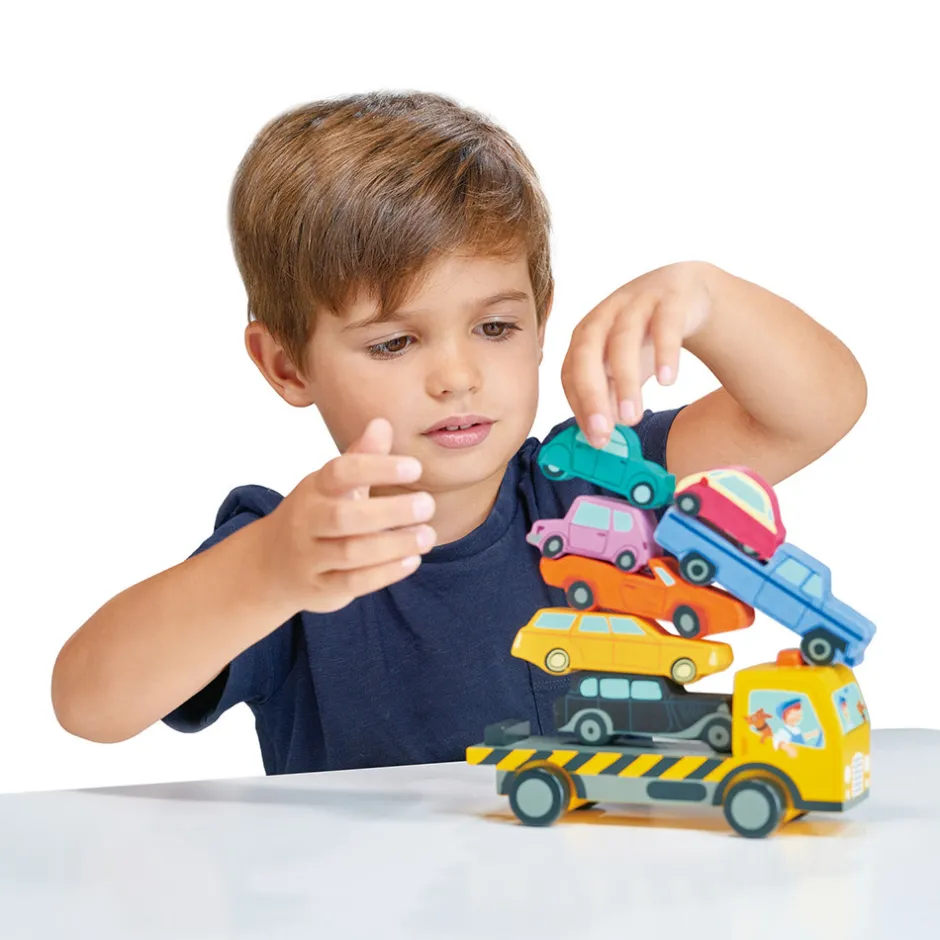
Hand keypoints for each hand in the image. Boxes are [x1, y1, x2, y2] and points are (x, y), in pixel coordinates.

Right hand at [257, 417, 435, 612]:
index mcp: (315, 488)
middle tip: (428, 505)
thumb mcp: (332, 484)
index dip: (377, 468)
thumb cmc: (316, 515)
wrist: (271, 564)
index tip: (415, 467)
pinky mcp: (321, 587)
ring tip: (427, 536)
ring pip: (351, 553)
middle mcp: (308, 521)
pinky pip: (353, 583)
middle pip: (344, 516)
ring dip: (394, 545)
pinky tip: (412, 560)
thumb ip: (361, 457)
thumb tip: (382, 422)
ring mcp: (312, 556)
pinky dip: (385, 573)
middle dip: (390, 511)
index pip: (340, 472)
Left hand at [561, 261, 713, 447]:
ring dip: (625, 382)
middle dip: (591, 394)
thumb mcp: (623, 368)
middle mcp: (603, 316)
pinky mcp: (670, 299)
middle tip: (603, 432)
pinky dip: (664, 352)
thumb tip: (600, 436)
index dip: (580, 406)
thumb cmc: (645, 336)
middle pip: (586, 353)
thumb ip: (610, 398)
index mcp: (584, 336)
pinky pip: (665, 324)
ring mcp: (635, 303)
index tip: (596, 439)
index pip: (570, 373)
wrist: (685, 292)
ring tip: (633, 418)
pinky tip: (667, 381)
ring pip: (623, 340)